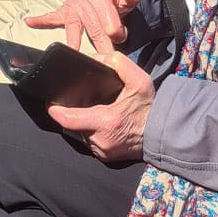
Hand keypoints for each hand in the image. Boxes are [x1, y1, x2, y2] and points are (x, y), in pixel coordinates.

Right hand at [27, 0, 142, 53]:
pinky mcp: (63, 12)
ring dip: (74, 41)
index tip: (120, 38)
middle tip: (106, 56)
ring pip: (74, 26)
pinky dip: (41, 21)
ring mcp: (72, 5)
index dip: (115, 27)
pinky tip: (30, 22)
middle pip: (92, 23)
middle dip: (99, 41)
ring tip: (73, 51)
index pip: (107, 13)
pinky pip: (52, 17)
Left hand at [48, 47, 154, 164]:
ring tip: (88, 112)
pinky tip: (97, 124)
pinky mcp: (106, 158)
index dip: (56, 110)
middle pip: (72, 126)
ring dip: (81, 124)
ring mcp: (103, 151)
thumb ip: (119, 64)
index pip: (67, 119)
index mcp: (105, 122)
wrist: (165, 134)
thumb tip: (97, 58)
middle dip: (70, 114)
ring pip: (80, 135)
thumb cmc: (150, 108)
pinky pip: (89, 143)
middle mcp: (101, 140)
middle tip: (75, 102)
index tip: (52, 102)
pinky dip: (90, 133)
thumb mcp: (139, 81)